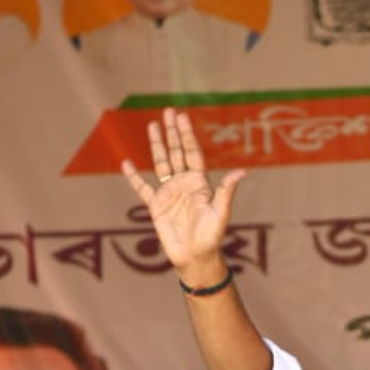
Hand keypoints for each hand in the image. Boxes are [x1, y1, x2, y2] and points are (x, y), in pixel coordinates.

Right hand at [121, 107, 245, 282]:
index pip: (192, 153)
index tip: (182, 116)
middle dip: (172, 132)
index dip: (187, 135)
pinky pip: (142, 188)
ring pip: (161, 163)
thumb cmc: (211, 238)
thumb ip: (226, 190)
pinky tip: (127, 163)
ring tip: (152, 125)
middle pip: (177, 152)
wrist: (195, 258)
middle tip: (168, 112)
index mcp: (199, 183)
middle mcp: (184, 184)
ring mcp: (169, 193)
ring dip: (157, 145)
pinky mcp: (156, 206)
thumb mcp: (221, 212)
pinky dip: (133, 177)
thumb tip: (242, 171)